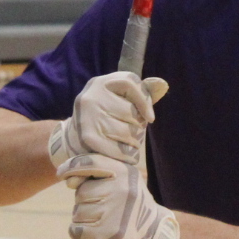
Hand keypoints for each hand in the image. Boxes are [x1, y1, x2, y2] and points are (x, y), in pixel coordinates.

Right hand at [46, 73, 166, 177]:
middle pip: (130, 112)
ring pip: (127, 132)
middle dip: (139, 126)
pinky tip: (127, 156)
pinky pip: (119, 150)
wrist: (75, 138)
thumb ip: (142, 93)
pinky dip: (128, 156)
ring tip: (130, 143)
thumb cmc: (107, 116)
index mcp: (100, 83)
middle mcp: (90, 97)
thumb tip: (163, 85)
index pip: (130, 82)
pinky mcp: (88, 139)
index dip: (145, 101)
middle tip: (133, 132)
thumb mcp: (121, 99)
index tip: (150, 119)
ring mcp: (87, 118)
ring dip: (135, 142)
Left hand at [68, 156, 179, 238]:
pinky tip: (94, 234)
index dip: (72, 166)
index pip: (90, 162)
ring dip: (83, 219)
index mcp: (124, 172)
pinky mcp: (107, 234)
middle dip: (85, 202)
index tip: (61, 173)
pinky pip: (76, 230)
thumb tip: (69, 180)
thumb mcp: (123, 180)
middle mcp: (120, 190)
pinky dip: (79, 233)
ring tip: (103, 221)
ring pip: (77, 212)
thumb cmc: (130, 203)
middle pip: (81, 193)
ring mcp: (114, 213)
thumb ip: (97, 175)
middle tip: (103, 209)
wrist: (153, 233)